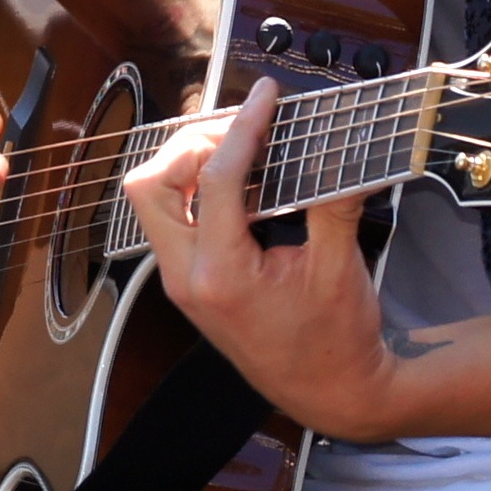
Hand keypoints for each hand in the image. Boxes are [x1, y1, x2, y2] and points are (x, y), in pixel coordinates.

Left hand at [123, 80, 400, 442]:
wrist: (331, 394)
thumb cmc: (334, 342)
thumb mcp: (340, 268)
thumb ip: (333, 202)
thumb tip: (339, 147)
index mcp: (220, 276)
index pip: (216, 179)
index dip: (243, 127)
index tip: (265, 96)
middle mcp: (188, 278)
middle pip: (150, 185)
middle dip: (190, 145)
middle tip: (242, 128)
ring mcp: (184, 281)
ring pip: (152, 201)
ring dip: (188, 164)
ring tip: (241, 145)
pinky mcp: (192, 282)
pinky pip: (175, 219)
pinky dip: (197, 188)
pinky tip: (242, 179)